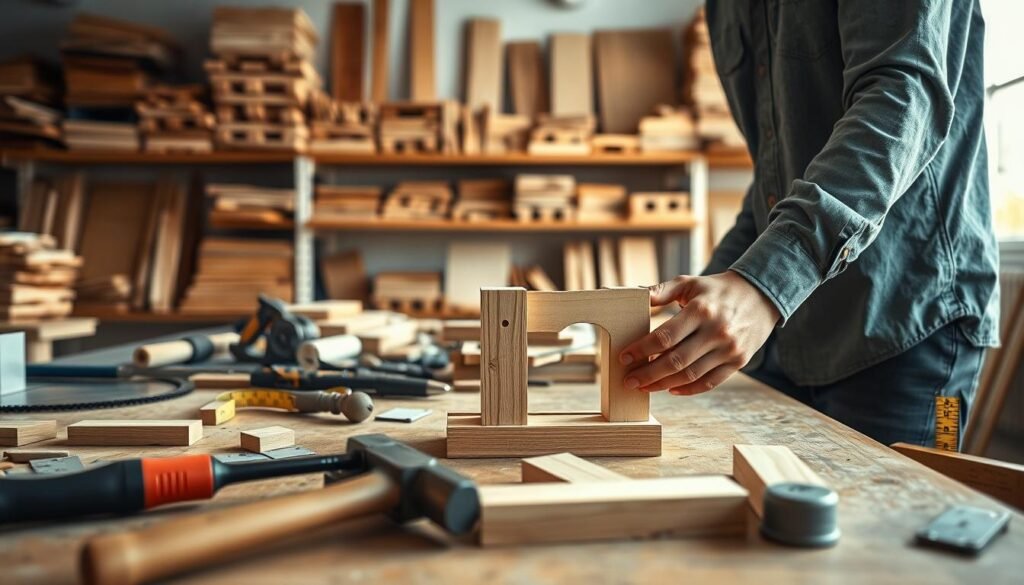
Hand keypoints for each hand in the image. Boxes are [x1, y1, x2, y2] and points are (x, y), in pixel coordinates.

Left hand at [619, 271, 780, 395]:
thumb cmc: (717, 289)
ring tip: (644, 386)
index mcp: (701, 310)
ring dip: (663, 384)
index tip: (624, 357)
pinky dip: (689, 389)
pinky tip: (670, 389)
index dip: (641, 350)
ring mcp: (729, 349)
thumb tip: (634, 296)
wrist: (761, 295)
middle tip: (628, 380)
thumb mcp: (690, 282)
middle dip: (647, 374)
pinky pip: (710, 382)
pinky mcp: (738, 361)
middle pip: (675, 361)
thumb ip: (662, 290)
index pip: (665, 337)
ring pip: (690, 375)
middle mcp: (716, 331)